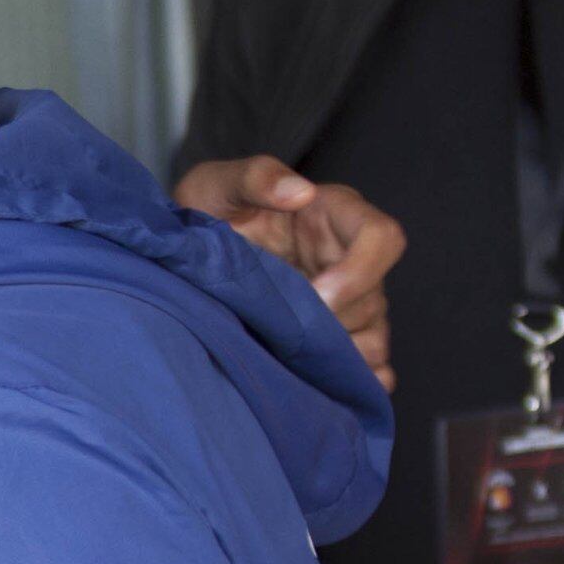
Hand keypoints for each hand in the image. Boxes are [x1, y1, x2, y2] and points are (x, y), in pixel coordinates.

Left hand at [174, 157, 405, 387]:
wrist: (180, 258)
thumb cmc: (201, 211)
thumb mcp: (214, 184)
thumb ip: (255, 177)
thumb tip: (301, 191)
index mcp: (333, 214)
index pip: (382, 236)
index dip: (360, 271)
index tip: (317, 295)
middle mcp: (347, 257)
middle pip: (375, 298)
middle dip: (334, 322)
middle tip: (284, 331)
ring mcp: (344, 298)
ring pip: (373, 336)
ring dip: (339, 356)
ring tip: (291, 358)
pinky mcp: (334, 333)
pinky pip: (366, 362)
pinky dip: (354, 379)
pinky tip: (323, 385)